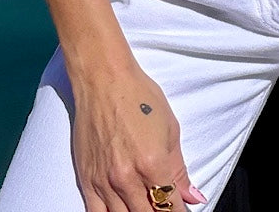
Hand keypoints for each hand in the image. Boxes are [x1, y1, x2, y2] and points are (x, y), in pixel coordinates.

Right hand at [71, 60, 206, 211]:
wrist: (103, 79)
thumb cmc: (138, 96)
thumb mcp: (170, 128)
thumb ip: (180, 168)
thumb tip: (192, 197)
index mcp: (153, 164)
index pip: (170, 207)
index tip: (182, 210)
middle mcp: (127, 178)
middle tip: (164, 206)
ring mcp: (105, 182)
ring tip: (146, 205)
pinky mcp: (87, 180)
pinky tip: (122, 211)